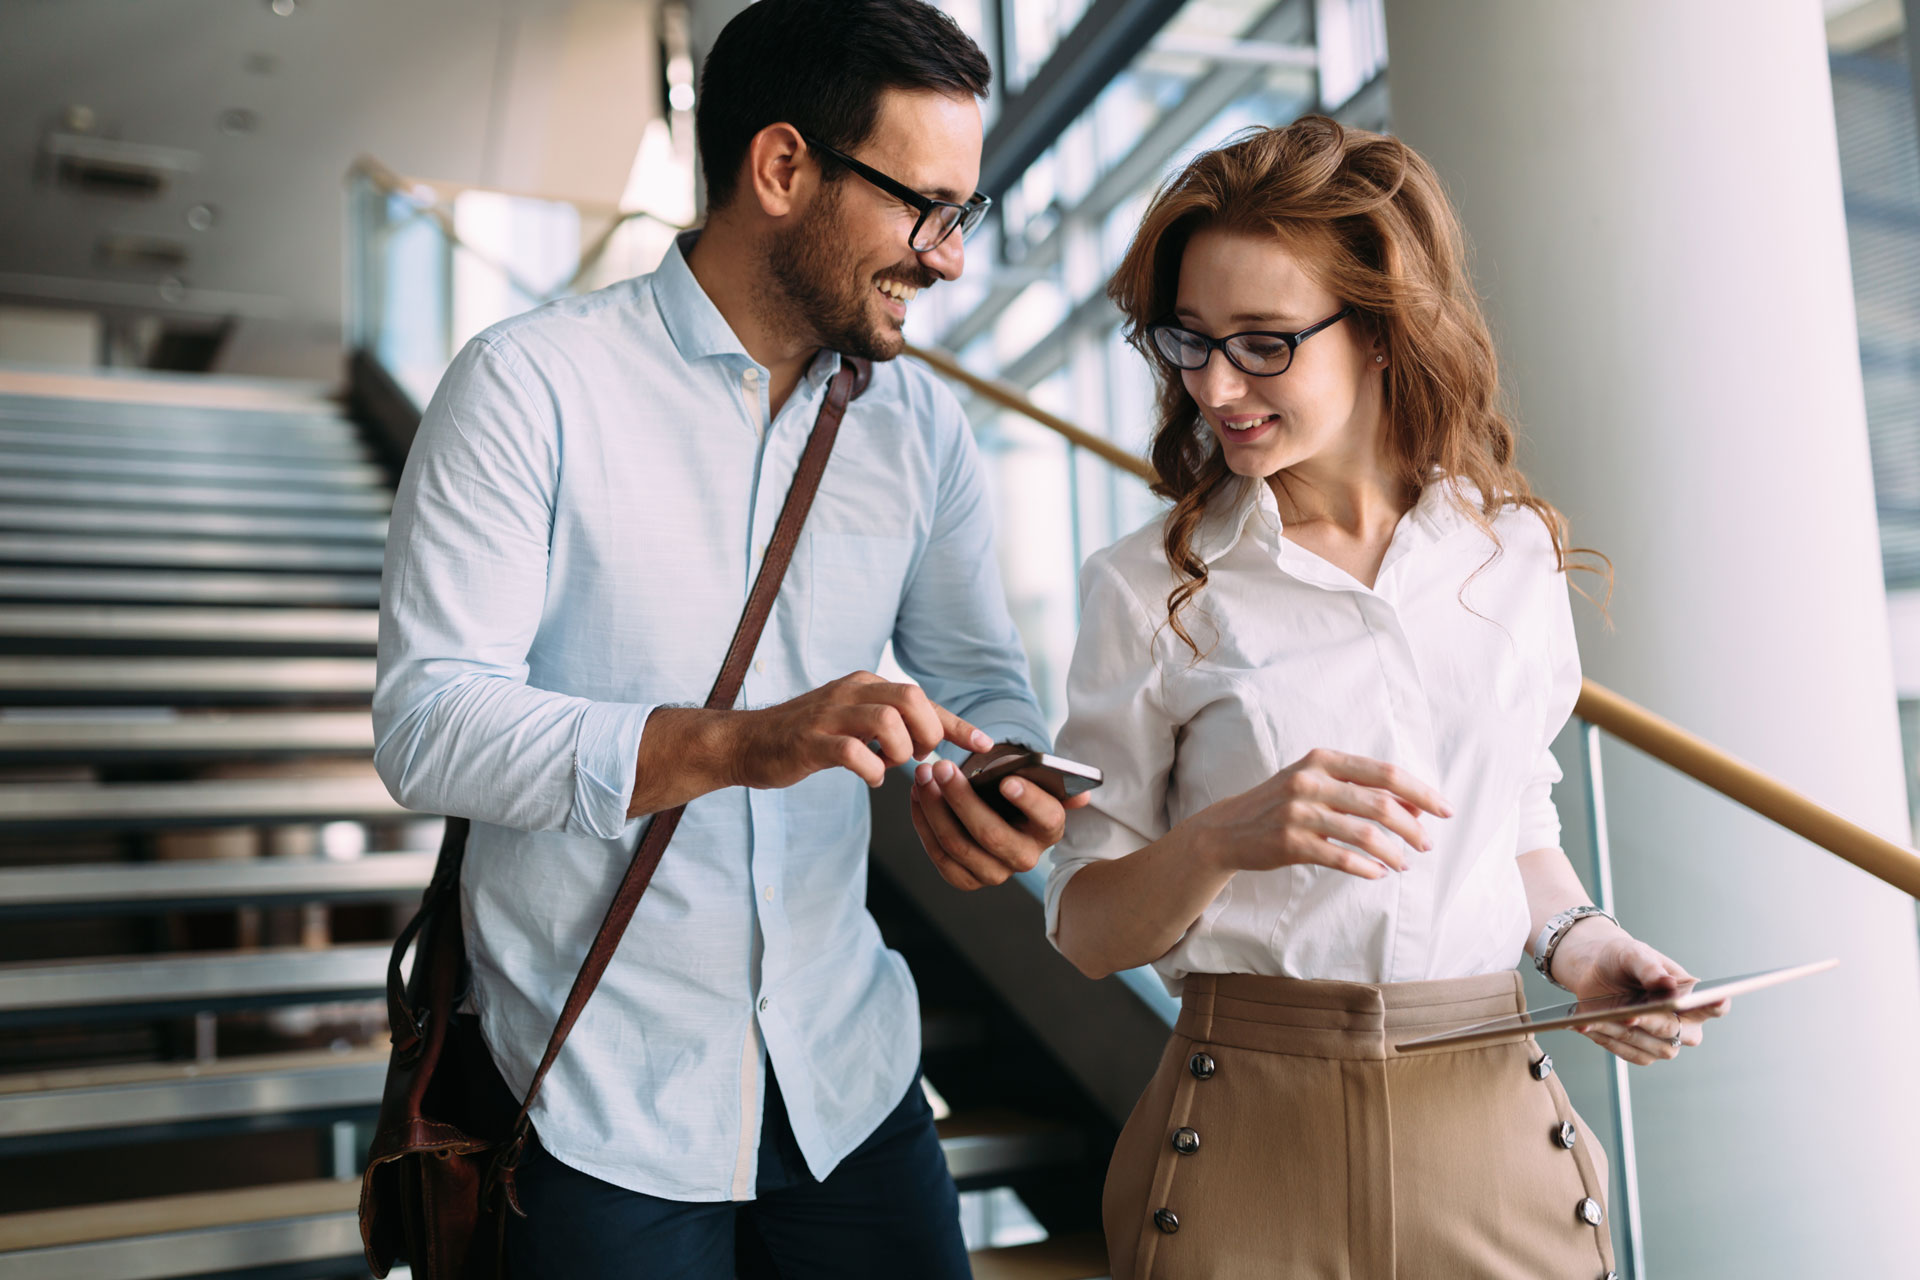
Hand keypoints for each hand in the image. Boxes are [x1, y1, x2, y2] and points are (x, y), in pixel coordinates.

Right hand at [732, 672, 991, 788]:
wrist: (745, 743)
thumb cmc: (805, 737)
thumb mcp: (852, 723)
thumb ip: (888, 727)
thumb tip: (931, 742)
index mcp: (864, 685)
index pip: (921, 698)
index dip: (956, 722)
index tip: (985, 744)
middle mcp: (849, 692)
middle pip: (910, 698)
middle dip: (927, 732)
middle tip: (919, 758)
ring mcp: (828, 715)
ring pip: (886, 720)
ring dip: (900, 750)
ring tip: (893, 766)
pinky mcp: (809, 741)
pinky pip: (852, 752)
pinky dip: (871, 770)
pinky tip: (870, 778)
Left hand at [908, 754, 1093, 890]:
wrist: (1002, 820)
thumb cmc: (1018, 795)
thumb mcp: (1038, 785)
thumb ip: (1056, 785)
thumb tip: (1082, 795)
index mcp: (1049, 830)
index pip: (1047, 816)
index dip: (1029, 800)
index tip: (1008, 781)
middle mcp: (1025, 858)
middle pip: (991, 833)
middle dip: (961, 798)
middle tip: (941, 767)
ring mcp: (994, 873)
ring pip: (958, 845)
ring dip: (934, 808)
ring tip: (923, 776)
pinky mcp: (966, 880)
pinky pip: (939, 855)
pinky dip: (923, 823)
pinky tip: (916, 796)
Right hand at [1188, 748, 1451, 879]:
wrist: (1227, 829)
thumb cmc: (1282, 804)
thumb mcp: (1316, 784)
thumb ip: (1359, 790)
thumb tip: (1414, 807)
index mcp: (1323, 759)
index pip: (1385, 773)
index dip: (1420, 792)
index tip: (1445, 810)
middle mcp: (1310, 780)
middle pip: (1380, 803)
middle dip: (1412, 827)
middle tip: (1427, 844)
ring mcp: (1298, 812)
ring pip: (1363, 833)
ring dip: (1393, 851)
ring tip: (1405, 864)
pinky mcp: (1289, 842)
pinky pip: (1340, 858)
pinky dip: (1366, 868)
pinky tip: (1378, 874)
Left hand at [1554, 921, 1729, 1063]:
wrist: (1594, 971)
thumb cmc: (1622, 959)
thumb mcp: (1632, 954)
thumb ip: (1649, 968)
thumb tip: (1666, 984)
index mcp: (1689, 994)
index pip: (1714, 1005)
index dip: (1716, 1004)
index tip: (1716, 998)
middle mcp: (1684, 1022)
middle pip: (1680, 1032)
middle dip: (1654, 1023)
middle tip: (1631, 1015)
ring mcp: (1665, 1040)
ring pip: (1654, 1047)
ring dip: (1623, 1033)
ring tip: (1596, 1019)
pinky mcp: (1642, 1051)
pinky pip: (1630, 1053)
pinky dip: (1609, 1041)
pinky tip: (1589, 1026)